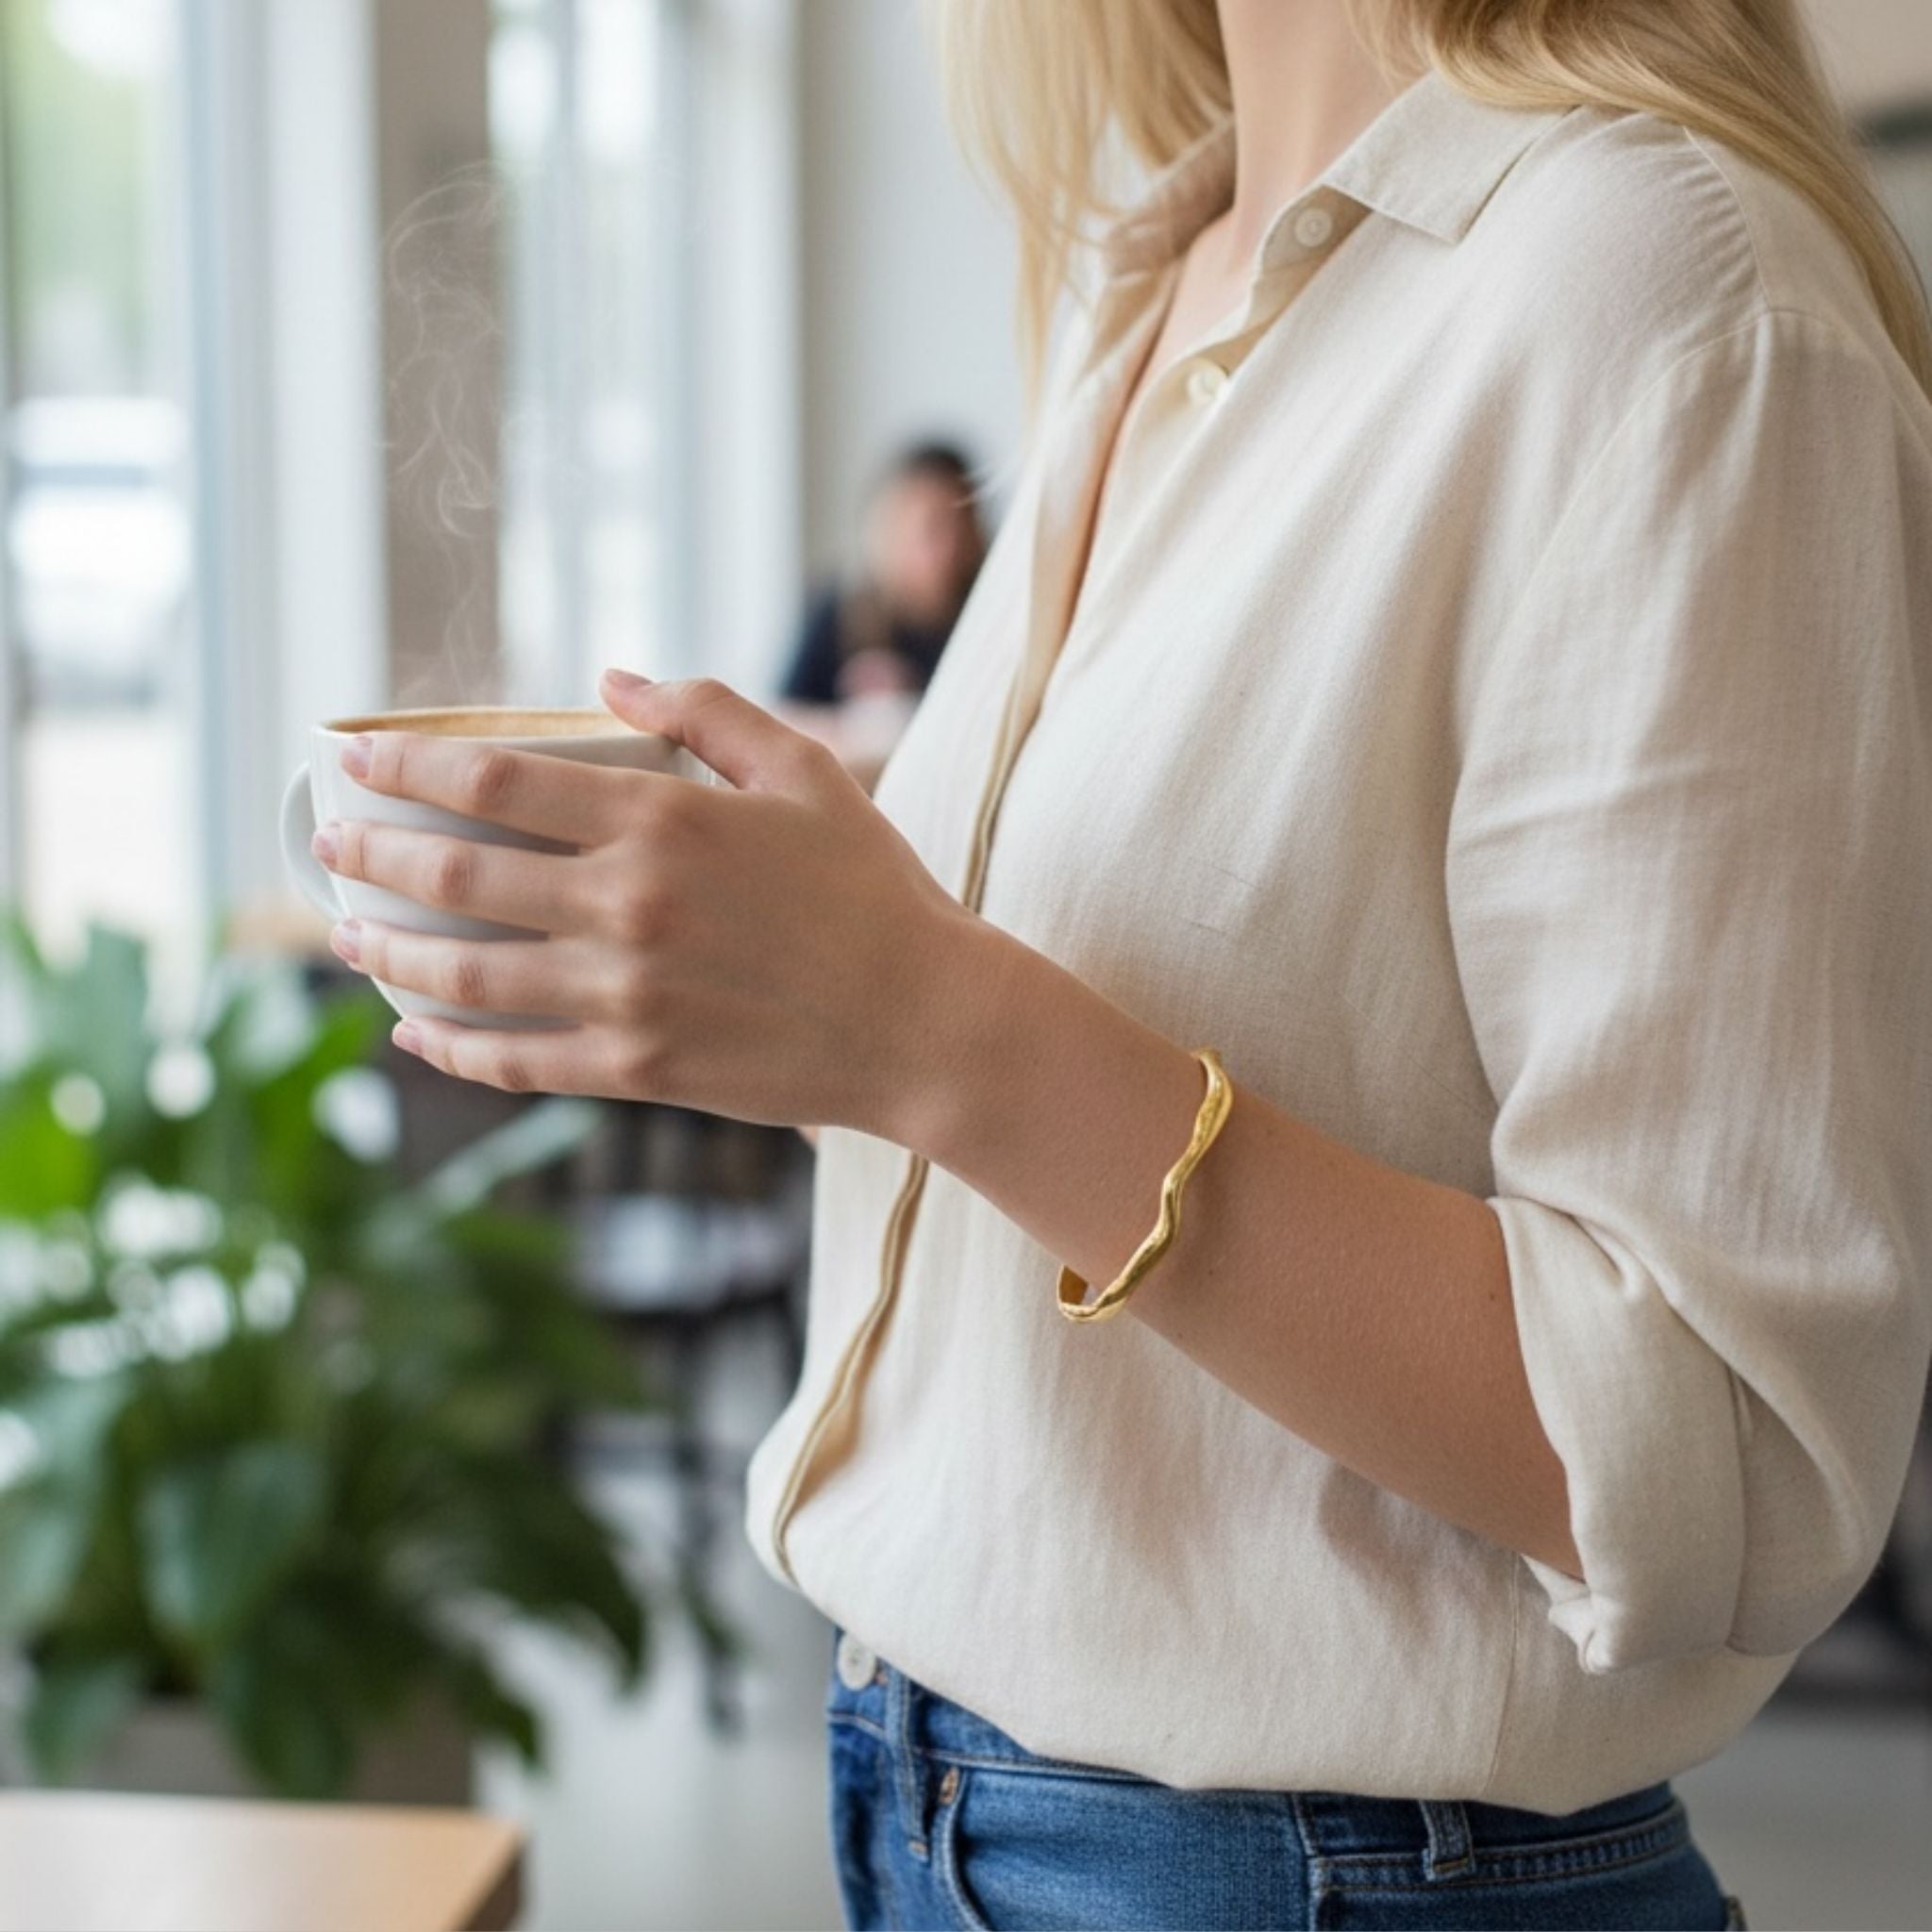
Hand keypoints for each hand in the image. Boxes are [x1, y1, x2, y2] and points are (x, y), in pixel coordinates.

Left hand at [313, 670, 977, 1132]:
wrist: (926, 1023)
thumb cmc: (873, 890)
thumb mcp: (806, 773)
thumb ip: (708, 712)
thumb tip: (611, 677)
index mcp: (663, 821)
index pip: (494, 783)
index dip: (406, 769)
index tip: (353, 762)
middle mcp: (628, 906)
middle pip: (455, 877)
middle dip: (370, 858)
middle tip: (328, 849)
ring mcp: (627, 997)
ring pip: (467, 975)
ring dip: (389, 954)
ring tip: (349, 938)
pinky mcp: (640, 1070)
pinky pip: (517, 1061)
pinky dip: (452, 1047)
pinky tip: (415, 1031)